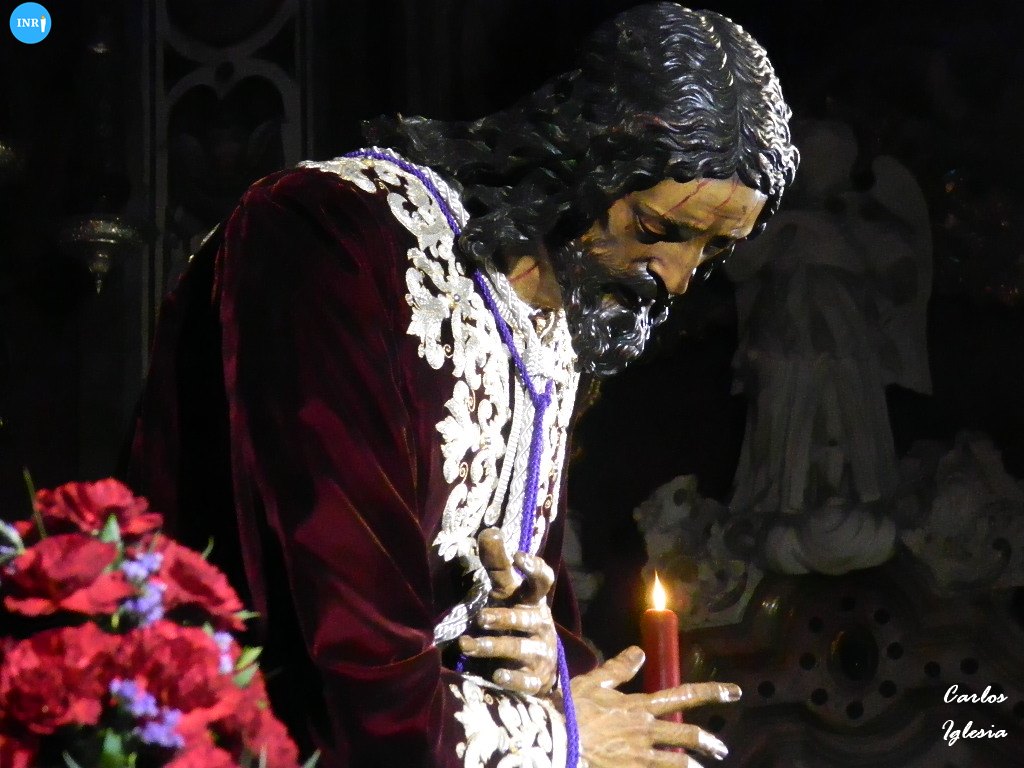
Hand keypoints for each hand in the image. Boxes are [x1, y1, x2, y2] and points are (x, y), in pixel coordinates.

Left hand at [458, 528, 558, 695]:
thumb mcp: (507, 592)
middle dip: (504, 617)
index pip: (541, 581)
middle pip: (524, 619)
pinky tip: (496, 674)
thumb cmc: (516, 618)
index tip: (519, 558)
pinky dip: (512, 677)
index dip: (534, 569)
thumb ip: (497, 564)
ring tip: (467, 646)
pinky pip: (525, 679)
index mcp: (533, 601)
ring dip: (493, 646)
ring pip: (518, 649)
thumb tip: (488, 531)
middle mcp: (539, 624)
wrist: (538, 668)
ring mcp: (540, 652)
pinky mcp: (535, 679)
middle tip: (480, 617)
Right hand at [572, 646, 738, 767]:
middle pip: (688, 735)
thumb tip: (640, 651)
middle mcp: (646, 729)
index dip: (711, 693)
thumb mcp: (593, 683)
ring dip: (694, 766)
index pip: (683, 696)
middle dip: (710, 742)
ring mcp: (641, 755)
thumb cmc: (571, 710)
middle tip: (722, 749)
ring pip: (679, 762)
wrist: (556, 739)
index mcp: (640, 705)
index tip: (733, 693)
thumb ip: (619, 669)